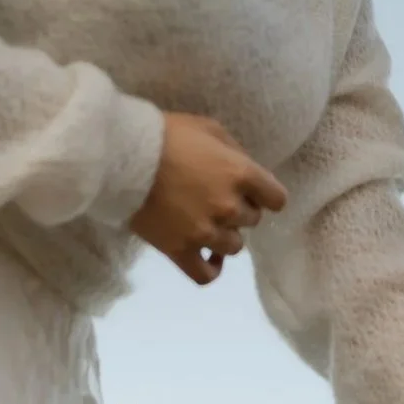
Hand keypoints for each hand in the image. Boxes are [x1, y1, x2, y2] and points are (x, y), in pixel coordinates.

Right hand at [130, 113, 286, 284]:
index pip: (277, 198)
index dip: (266, 194)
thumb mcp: (209, 128)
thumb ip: (234, 151)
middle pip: (252, 220)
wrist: (126, 158)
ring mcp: (206, 233)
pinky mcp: (180, 252)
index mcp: (241, 174)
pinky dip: (212, 268)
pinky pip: (206, 275)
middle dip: (240, 209)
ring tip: (208, 223)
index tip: (254, 191)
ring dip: (226, 235)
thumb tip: (247, 169)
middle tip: (217, 198)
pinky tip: (208, 257)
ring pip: (234, 246)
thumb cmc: (168, 136)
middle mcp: (230, 207)